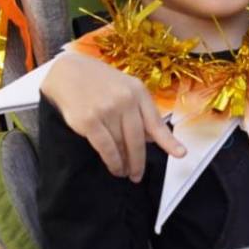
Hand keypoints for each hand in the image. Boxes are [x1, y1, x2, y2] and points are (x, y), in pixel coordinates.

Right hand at [40, 51, 185, 181]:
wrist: (68, 72)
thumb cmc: (100, 82)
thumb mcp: (126, 88)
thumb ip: (140, 111)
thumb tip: (152, 138)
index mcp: (138, 91)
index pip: (155, 122)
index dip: (168, 141)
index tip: (180, 154)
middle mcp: (125, 100)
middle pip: (138, 139)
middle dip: (139, 161)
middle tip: (138, 175)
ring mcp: (107, 110)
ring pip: (121, 145)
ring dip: (124, 163)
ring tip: (124, 171)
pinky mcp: (89, 120)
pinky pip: (105, 148)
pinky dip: (112, 161)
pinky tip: (114, 166)